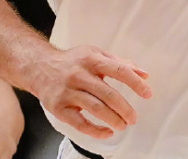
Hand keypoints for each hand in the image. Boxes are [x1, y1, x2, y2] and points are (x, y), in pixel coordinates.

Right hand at [30, 45, 152, 139]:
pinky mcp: (58, 107)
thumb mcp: (96, 55)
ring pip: (95, 109)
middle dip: (125, 109)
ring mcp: (68, 91)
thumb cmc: (73, 61)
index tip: (148, 94)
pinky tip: (107, 132)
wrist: (39, 66)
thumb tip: (145, 74)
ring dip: (113, 119)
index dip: (135, 83)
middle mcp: (79, 74)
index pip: (119, 71)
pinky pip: (80, 123)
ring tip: (124, 125)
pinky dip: (96, 130)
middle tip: (134, 118)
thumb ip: (120, 63)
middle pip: (108, 94)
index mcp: (92, 59)